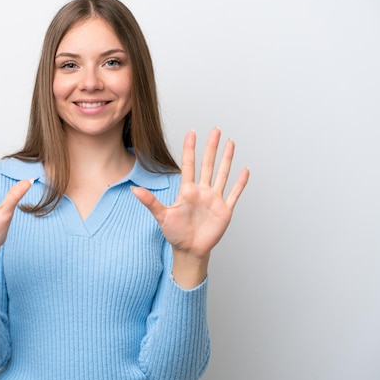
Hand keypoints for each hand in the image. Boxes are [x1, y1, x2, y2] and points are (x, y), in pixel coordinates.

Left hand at [131, 128, 248, 260]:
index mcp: (187, 190)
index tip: (192, 132)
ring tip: (230, 143)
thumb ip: (150, 201)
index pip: (189, 164)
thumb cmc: (175, 233)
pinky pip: (234, 193)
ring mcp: (214, 199)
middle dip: (212, 147)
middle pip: (208, 164)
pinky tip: (245, 170)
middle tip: (215, 129)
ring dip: (227, 159)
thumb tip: (134, 190)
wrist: (189, 250)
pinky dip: (240, 183)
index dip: (190, 148)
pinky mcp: (224, 210)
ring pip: (222, 174)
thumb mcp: (162, 216)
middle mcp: (202, 191)